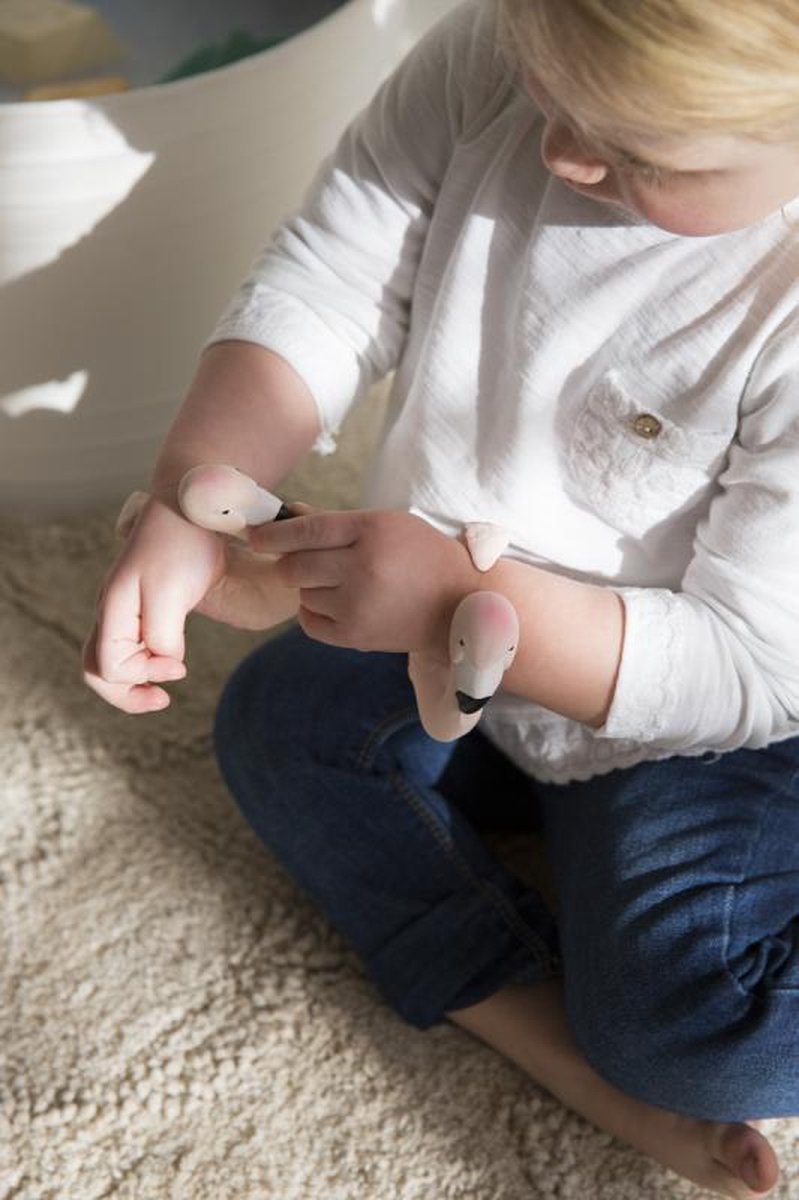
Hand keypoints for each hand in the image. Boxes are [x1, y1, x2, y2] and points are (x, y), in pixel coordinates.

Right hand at [83, 497, 224, 712]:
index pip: (110, 667)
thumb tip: (165, 661)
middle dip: (127, 694)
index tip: (181, 667)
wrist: (193, 505)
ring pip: (111, 661)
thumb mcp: (173, 594)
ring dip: (133, 683)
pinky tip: (170, 663)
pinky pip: (131, 646)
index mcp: (113, 609)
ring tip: (163, 694)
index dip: (143, 675)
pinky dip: (145, 664)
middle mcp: (111, 612)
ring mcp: (124, 609)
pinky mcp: (144, 605)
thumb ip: (163, 636)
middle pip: (98, 671)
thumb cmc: (183, 544)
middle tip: (163, 699)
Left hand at [248, 508, 475, 654]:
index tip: (256, 537)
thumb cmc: (421, 556)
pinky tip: (335, 604)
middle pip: (295, 566)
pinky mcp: (356, 635)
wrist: (460, 604)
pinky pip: (309, 622)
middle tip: (301, 562)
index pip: (306, 530)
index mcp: (371, 530)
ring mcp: (358, 604)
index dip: (273, 534)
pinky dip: (314, 613)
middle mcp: (362, 567)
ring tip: (340, 584)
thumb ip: (336, 522)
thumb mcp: (387, 525)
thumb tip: (289, 514)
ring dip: (310, 588)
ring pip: (302, 593)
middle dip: (290, 563)